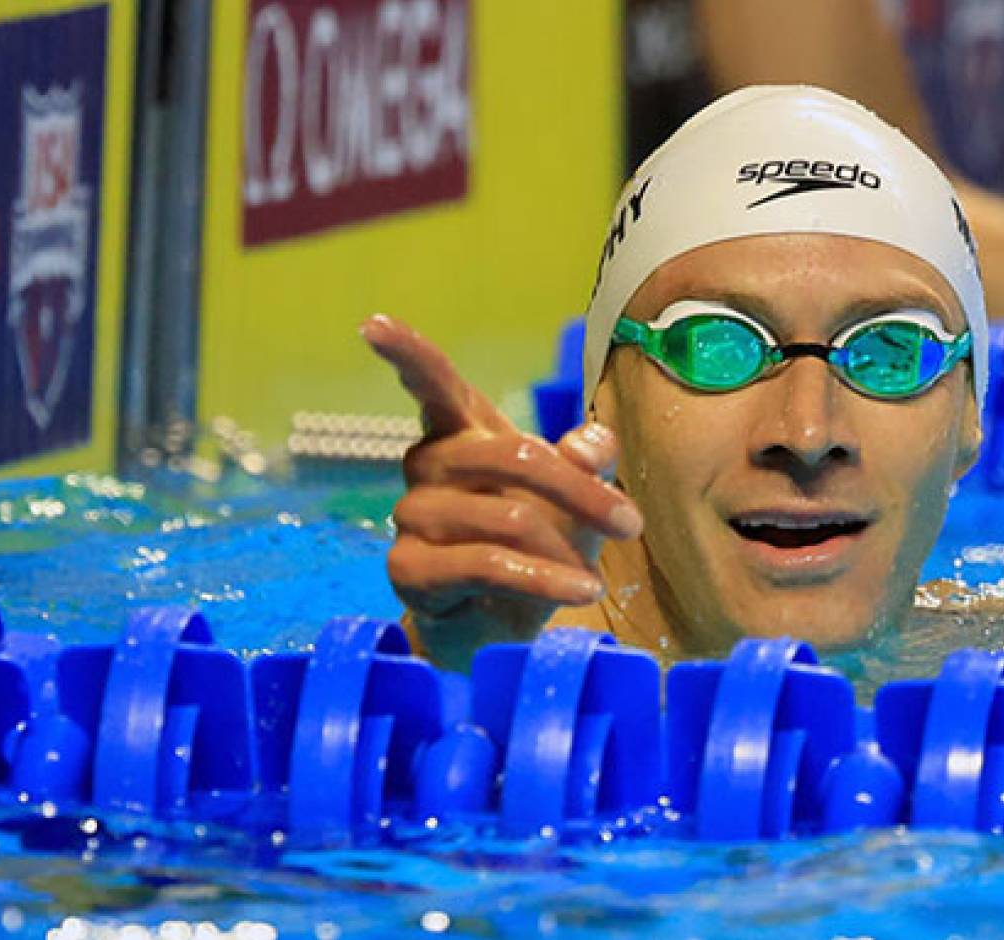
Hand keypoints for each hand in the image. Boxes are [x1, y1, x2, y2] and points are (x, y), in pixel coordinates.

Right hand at [361, 315, 643, 666]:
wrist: (498, 624)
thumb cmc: (536, 543)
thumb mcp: (575, 499)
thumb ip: (586, 461)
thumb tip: (592, 443)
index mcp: (460, 432)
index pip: (432, 384)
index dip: (406, 353)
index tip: (373, 325)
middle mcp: (428, 466)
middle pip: (511, 454)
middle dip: (580, 490)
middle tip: (630, 524)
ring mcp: (412, 517)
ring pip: (507, 517)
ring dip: (564, 550)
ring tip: (591, 578)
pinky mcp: (408, 569)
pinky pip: (485, 565)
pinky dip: (543, 580)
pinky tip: (579, 590)